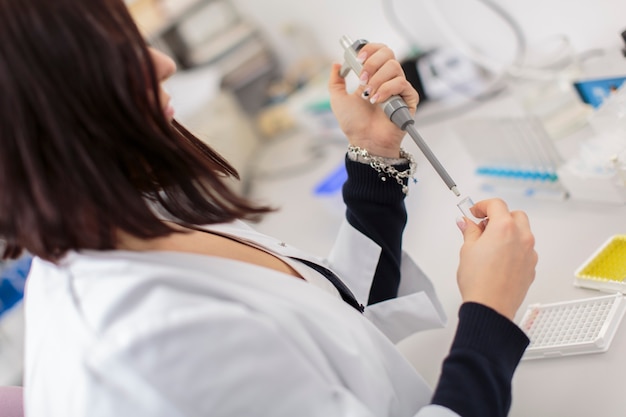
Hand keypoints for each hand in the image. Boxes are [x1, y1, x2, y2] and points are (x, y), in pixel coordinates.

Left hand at [327, 43, 418, 157]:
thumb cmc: (354, 124)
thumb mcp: (338, 99)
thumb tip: (336, 64)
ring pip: (394, 67)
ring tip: (368, 96)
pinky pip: (401, 84)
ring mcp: (398, 88)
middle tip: (362, 79)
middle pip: (388, 53)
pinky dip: (387, 90)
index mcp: (372, 76)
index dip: (369, 49)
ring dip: (377, 80)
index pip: (377, 51)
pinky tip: (378, 101)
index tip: (358, 58)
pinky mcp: (408, 99)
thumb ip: (335, 81)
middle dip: (372, 63)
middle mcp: (386, 79)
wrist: (364, 140)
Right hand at [456, 198, 536, 320]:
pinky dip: (514, 248)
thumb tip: (467, 224)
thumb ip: (469, 232)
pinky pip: (525, 250)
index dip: (483, 206)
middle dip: (499, 217)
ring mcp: (529, 253)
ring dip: (509, 232)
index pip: (496, 205)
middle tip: (483, 226)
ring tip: (490, 244)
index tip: (475, 212)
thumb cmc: (479, 282)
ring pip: (523, 232)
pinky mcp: (531, 267)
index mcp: (504, 228)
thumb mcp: (467, 250)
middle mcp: (521, 237)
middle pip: (515, 215)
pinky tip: (499, 259)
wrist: (490, 307)